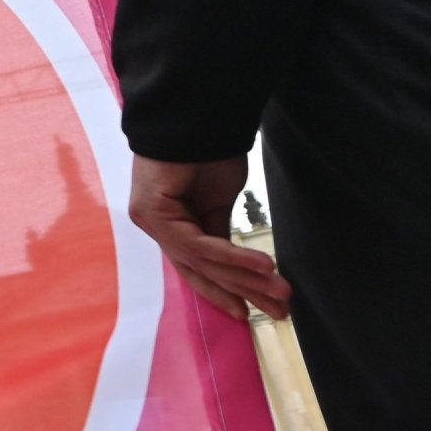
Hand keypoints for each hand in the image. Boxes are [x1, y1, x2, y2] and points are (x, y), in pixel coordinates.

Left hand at [126, 155, 291, 320]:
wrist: (198, 117)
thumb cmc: (208, 153)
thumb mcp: (218, 202)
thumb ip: (219, 234)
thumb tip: (235, 266)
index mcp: (170, 225)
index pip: (196, 267)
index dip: (223, 292)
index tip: (250, 314)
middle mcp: (155, 225)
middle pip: (200, 270)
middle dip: (243, 292)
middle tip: (280, 313)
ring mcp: (150, 220)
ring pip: (203, 261)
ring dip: (246, 279)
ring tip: (281, 293)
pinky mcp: (153, 213)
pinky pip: (198, 244)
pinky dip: (233, 257)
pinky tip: (263, 266)